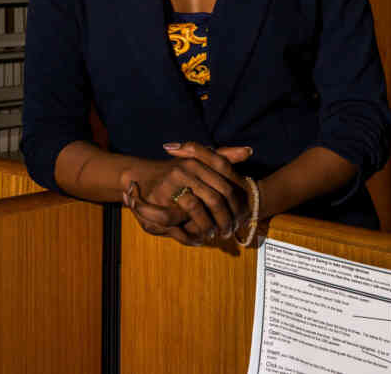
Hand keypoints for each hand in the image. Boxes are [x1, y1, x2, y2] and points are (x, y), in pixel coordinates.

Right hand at [122, 142, 251, 246]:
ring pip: (198, 210)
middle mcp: (185, 169)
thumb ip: (223, 156)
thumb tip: (250, 151)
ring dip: (208, 226)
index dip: (236, 203)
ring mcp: (171, 184)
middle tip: (229, 230)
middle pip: (215, 199)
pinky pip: (180, 221)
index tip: (242, 216)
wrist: (140, 175)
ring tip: (215, 235)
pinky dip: (191, 235)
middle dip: (225, 218)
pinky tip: (199, 239)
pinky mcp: (158, 201)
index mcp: (196, 161)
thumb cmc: (176, 170)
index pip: (226, 184)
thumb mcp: (199, 160)